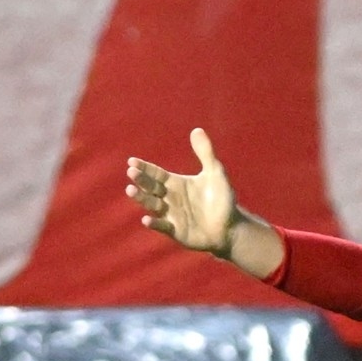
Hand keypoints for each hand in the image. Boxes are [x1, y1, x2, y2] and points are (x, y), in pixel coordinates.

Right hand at [126, 128, 240, 255]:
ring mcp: (171, 215)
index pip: (156, 174)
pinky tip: (146, 219)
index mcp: (176, 183)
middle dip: (141, 180)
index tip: (132, 162)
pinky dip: (155, 223)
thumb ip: (205, 152)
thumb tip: (197, 129)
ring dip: (142, 198)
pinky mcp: (176, 231)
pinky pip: (162, 226)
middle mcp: (169, 198)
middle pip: (151, 187)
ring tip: (131, 190)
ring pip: (152, 205)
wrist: (230, 227)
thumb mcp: (215, 173)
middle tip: (131, 173)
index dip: (145, 168)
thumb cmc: (222, 200)